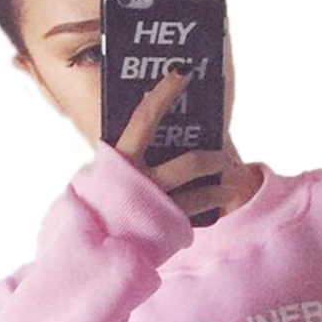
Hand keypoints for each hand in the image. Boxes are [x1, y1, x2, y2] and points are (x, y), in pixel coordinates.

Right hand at [113, 70, 245, 220]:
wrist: (92, 248)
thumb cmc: (100, 204)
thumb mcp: (103, 173)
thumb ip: (123, 155)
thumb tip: (148, 127)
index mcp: (119, 159)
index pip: (144, 117)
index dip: (164, 92)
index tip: (183, 73)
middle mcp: (141, 181)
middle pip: (191, 162)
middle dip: (213, 157)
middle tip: (223, 154)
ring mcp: (157, 205)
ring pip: (201, 191)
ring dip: (220, 186)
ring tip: (229, 183)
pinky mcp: (168, 226)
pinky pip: (200, 211)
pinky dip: (213, 203)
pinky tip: (221, 199)